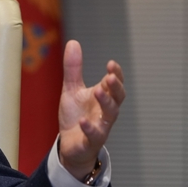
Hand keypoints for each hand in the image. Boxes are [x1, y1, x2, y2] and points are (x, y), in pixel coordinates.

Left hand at [58, 40, 124, 180]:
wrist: (70, 144)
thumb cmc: (76, 114)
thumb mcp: (71, 89)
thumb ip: (73, 69)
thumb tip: (73, 42)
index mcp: (103, 97)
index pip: (114, 84)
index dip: (116, 74)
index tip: (111, 64)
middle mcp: (105, 111)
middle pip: (117, 98)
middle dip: (115, 88)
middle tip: (109, 77)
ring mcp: (101, 126)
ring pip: (110, 115)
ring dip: (106, 103)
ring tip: (98, 92)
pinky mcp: (91, 141)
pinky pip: (94, 135)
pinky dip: (90, 128)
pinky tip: (83, 121)